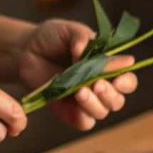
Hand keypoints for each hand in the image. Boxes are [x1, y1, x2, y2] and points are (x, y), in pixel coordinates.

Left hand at [17, 19, 138, 130]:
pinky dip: (82, 116)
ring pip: (102, 113)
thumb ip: (82, 38)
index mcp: (107, 67)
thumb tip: (85, 53)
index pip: (127, 80)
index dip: (126, 82)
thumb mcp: (68, 30)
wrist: (25, 50)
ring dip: (95, 104)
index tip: (118, 78)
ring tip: (79, 92)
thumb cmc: (51, 38)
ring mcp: (84, 101)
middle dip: (110, 95)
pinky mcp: (68, 111)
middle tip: (96, 84)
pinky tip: (73, 103)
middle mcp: (100, 86)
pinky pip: (84, 123)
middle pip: (117, 101)